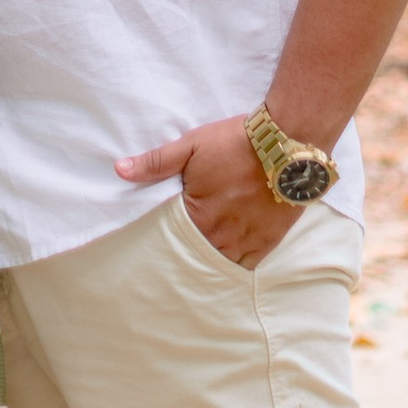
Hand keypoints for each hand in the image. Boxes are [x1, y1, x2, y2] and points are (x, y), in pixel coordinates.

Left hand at [115, 117, 297, 270]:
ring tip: (200, 261)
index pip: (174, 239)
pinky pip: (247, 265)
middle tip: (176, 262)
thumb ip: (156, 162)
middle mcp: (222, 234)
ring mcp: (247, 240)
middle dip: (188, 254)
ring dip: (211, 261)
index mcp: (199, 215)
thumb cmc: (236, 142)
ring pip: (221, 263)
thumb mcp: (191, 145)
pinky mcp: (268, 241)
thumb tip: (120, 170)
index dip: (167, 241)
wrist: (286, 144)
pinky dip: (236, 265)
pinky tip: (228, 262)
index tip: (159, 246)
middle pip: (198, 254)